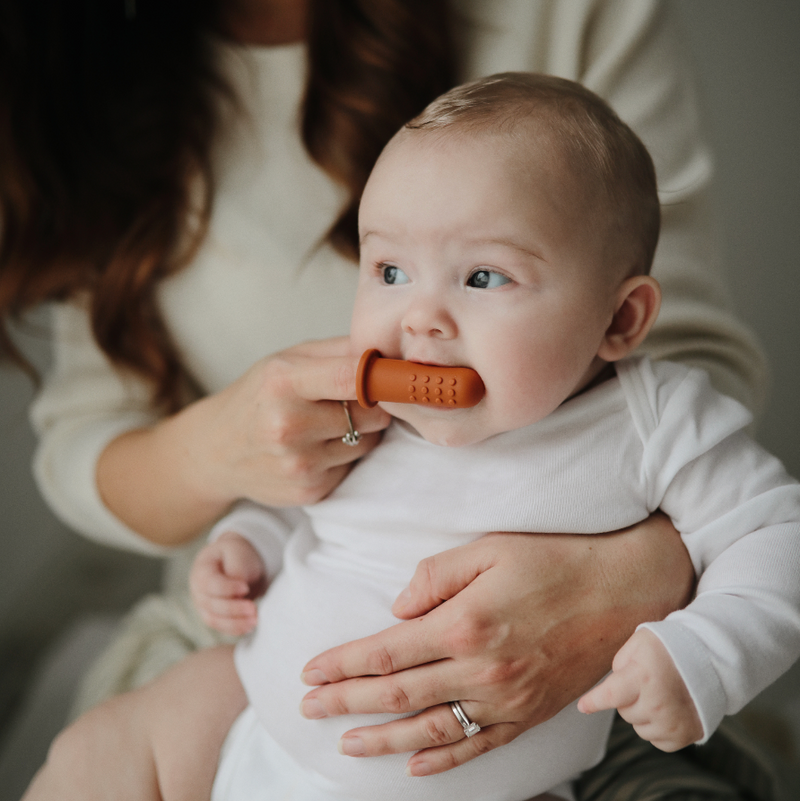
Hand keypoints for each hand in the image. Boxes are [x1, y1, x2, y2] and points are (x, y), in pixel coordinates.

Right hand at [189, 532, 266, 635]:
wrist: (237, 560)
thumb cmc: (236, 554)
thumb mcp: (237, 553)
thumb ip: (237, 571)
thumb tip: (239, 595)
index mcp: (201, 570)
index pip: (210, 583)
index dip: (227, 588)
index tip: (246, 587)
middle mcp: (198, 590)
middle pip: (212, 604)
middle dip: (233, 609)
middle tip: (253, 608)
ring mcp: (203, 605)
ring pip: (215, 620)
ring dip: (235, 623)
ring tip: (254, 621)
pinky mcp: (213, 616)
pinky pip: (222, 626)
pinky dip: (235, 628)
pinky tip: (250, 626)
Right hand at [190, 337, 390, 507]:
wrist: (216, 451)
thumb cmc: (260, 396)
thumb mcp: (289, 359)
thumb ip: (340, 351)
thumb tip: (392, 352)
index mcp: (284, 383)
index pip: (354, 377)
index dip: (382, 376)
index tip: (391, 375)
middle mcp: (289, 425)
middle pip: (372, 414)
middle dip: (372, 405)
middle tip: (348, 401)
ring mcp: (299, 463)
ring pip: (368, 442)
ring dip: (360, 433)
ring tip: (326, 425)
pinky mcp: (309, 491)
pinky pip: (353, 466)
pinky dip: (344, 457)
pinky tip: (316, 449)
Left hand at [300, 515, 693, 775]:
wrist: (624, 590)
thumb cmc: (555, 561)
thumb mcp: (490, 548)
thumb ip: (435, 577)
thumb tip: (397, 608)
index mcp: (464, 625)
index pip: (387, 652)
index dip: (345, 664)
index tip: (312, 671)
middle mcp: (480, 670)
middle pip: (397, 694)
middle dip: (346, 701)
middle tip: (309, 707)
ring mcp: (505, 699)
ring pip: (429, 729)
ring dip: (381, 738)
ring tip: (345, 742)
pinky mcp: (528, 714)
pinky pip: (478, 746)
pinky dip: (442, 761)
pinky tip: (414, 767)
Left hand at [578, 628, 702, 751]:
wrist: (710, 660)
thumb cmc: (670, 647)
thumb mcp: (639, 643)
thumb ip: (619, 663)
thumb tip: (612, 686)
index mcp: (643, 678)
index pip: (610, 695)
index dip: (594, 701)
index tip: (582, 707)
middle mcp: (657, 705)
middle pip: (624, 711)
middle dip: (629, 698)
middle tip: (645, 681)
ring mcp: (672, 723)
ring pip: (639, 728)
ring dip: (643, 713)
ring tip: (660, 693)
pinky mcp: (685, 736)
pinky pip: (657, 740)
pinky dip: (658, 727)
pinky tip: (669, 708)